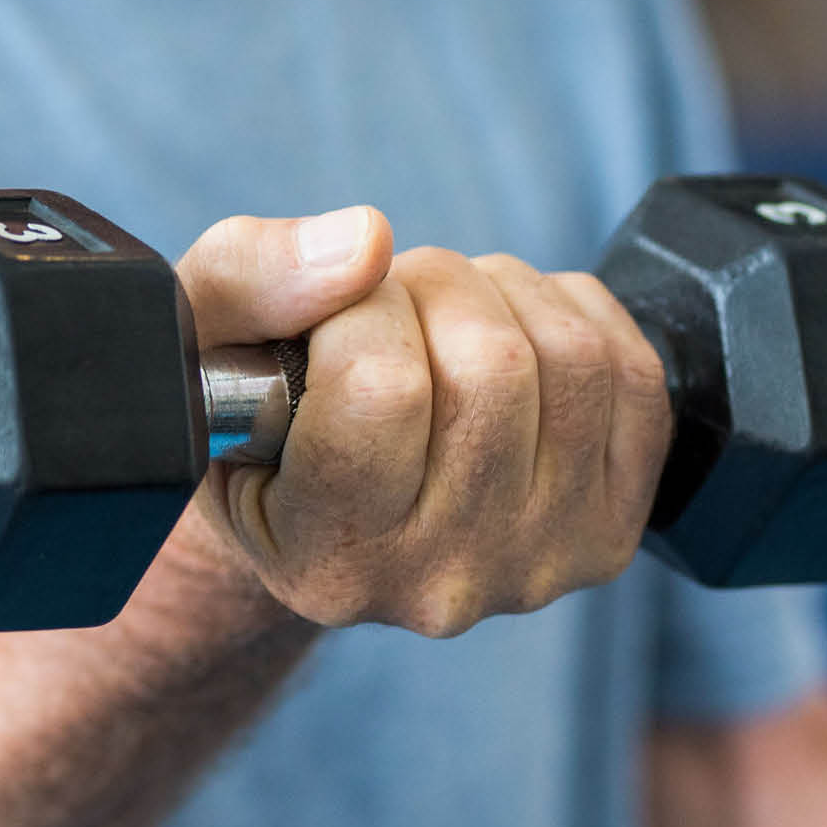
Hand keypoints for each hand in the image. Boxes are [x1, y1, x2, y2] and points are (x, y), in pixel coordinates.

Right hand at [163, 208, 673, 637]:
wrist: (315, 503)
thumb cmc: (248, 411)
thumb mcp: (193, 340)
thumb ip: (251, 280)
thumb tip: (366, 241)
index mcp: (326, 558)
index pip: (380, 387)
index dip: (354, 309)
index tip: (326, 320)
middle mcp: (440, 584)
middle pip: (491, 367)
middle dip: (432, 289)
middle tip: (385, 307)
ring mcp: (539, 566)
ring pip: (568, 359)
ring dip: (500, 293)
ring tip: (438, 318)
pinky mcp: (609, 532)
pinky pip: (633, 374)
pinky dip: (572, 314)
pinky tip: (509, 332)